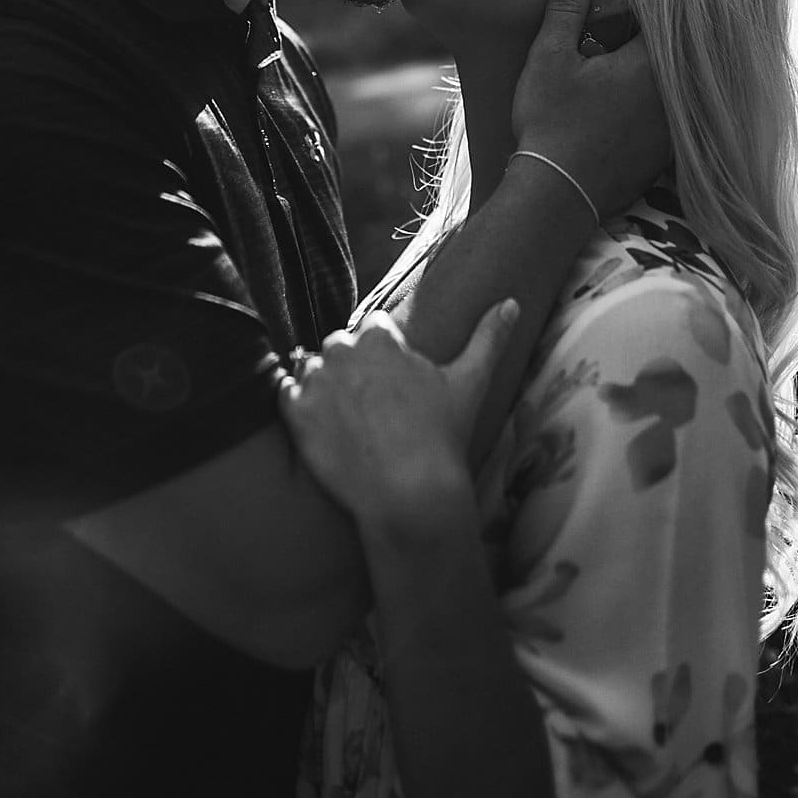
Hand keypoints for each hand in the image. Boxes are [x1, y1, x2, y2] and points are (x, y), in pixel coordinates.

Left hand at [277, 303, 519, 531]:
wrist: (409, 494)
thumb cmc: (442, 436)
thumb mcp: (470, 382)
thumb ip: (489, 337)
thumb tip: (512, 303)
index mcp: (378, 338)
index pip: (374, 328)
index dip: (385, 353)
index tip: (394, 380)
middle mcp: (341, 352)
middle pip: (340, 346)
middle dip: (353, 366)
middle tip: (374, 402)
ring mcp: (315, 383)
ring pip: (312, 367)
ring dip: (325, 382)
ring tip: (348, 414)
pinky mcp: (295, 414)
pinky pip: (285, 391)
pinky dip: (297, 401)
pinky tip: (319, 419)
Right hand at [512, 0, 669, 221]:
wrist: (559, 194)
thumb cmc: (552, 123)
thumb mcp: (549, 58)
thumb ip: (567, 9)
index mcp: (654, 62)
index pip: (665, 17)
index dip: (641, 7)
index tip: (618, 8)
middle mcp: (676, 94)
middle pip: (675, 51)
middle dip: (648, 39)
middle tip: (612, 39)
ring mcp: (676, 128)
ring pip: (675, 86)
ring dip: (653, 75)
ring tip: (616, 76)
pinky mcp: (668, 153)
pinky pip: (670, 117)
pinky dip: (653, 108)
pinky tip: (623, 112)